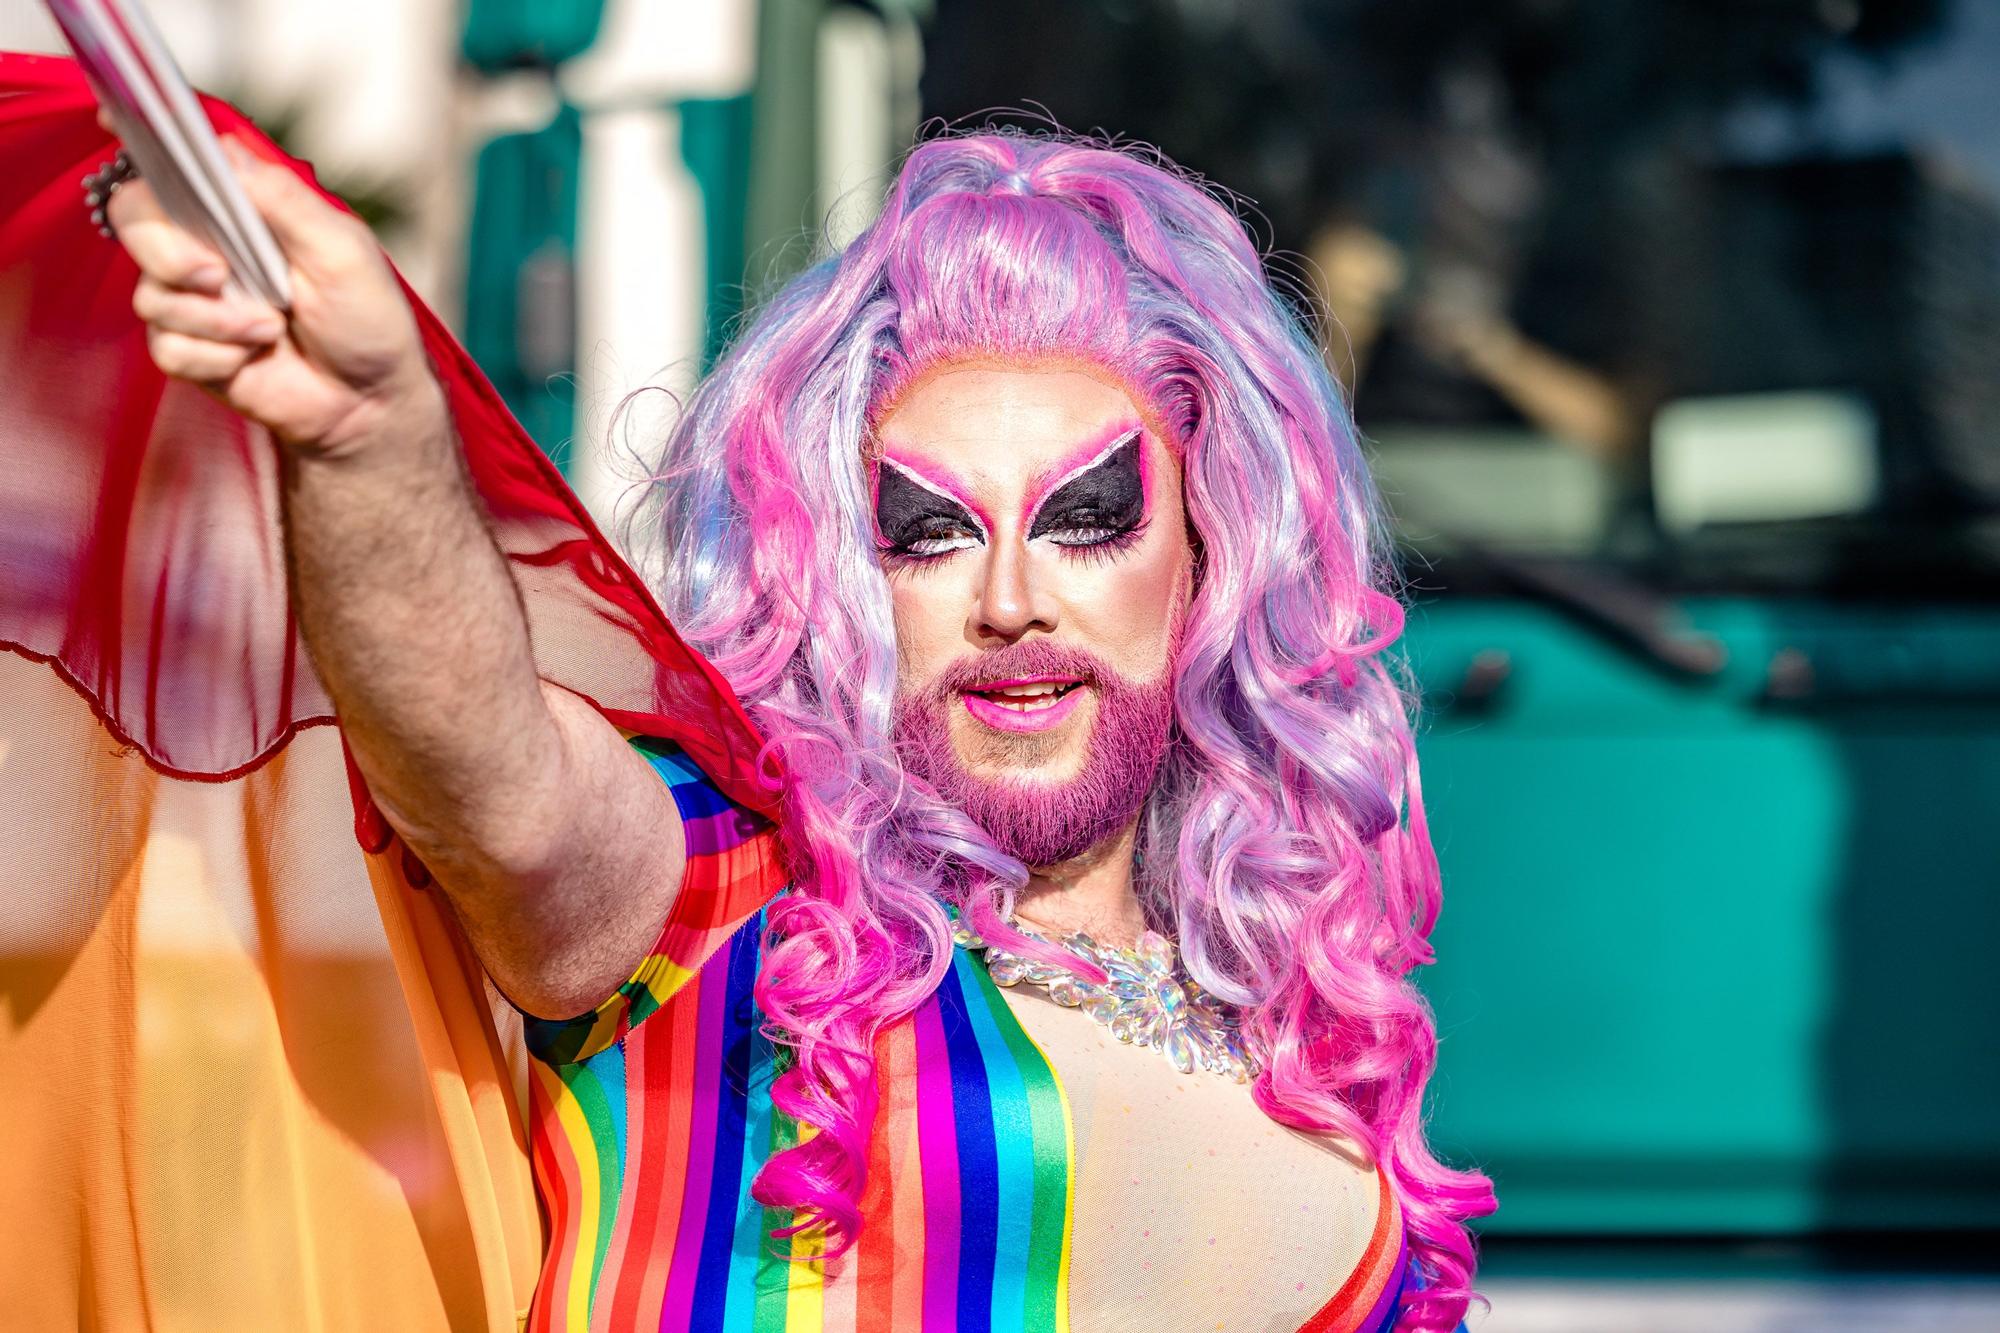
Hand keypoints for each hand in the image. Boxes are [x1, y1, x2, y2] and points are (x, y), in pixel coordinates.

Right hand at [107, 134, 443, 456]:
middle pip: (134, 219)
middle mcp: (208, 244)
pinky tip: (252, 360)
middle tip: (217, 275)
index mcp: (243, 209)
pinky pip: (167, 346)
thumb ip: (285, 201)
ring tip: (273, 329)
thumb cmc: (366, 319)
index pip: (174, 166)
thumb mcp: (342, 251)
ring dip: (217, 319)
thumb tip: (226, 152)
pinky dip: (215, 357)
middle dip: (168, 251)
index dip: (143, 149)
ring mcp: (193, 297)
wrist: (369, 402)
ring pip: (151, 294)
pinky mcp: (188, 347)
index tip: (121, 133)